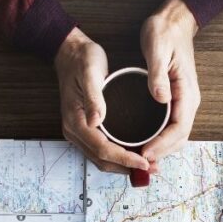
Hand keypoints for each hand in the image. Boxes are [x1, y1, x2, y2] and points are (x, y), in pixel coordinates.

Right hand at [54, 28, 150, 174]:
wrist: (70, 53)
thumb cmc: (82, 60)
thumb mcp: (90, 72)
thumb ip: (94, 97)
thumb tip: (96, 121)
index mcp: (76, 121)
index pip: (102, 149)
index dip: (125, 158)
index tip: (145, 162)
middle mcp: (75, 131)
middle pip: (102, 160)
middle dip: (127, 167)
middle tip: (152, 168)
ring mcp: (78, 132)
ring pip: (101, 159)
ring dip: (123, 165)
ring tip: (147, 165)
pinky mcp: (85, 129)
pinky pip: (101, 150)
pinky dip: (118, 157)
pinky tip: (133, 154)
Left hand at [139, 0, 200, 164]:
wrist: (174, 22)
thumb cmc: (165, 32)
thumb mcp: (158, 48)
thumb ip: (158, 75)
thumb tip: (161, 99)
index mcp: (187, 92)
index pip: (179, 128)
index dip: (162, 145)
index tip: (144, 154)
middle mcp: (189, 101)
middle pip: (179, 139)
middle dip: (161, 153)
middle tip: (138, 163)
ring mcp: (184, 103)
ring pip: (176, 137)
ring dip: (161, 151)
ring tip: (139, 160)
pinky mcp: (176, 102)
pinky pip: (170, 129)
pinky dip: (160, 141)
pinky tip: (144, 145)